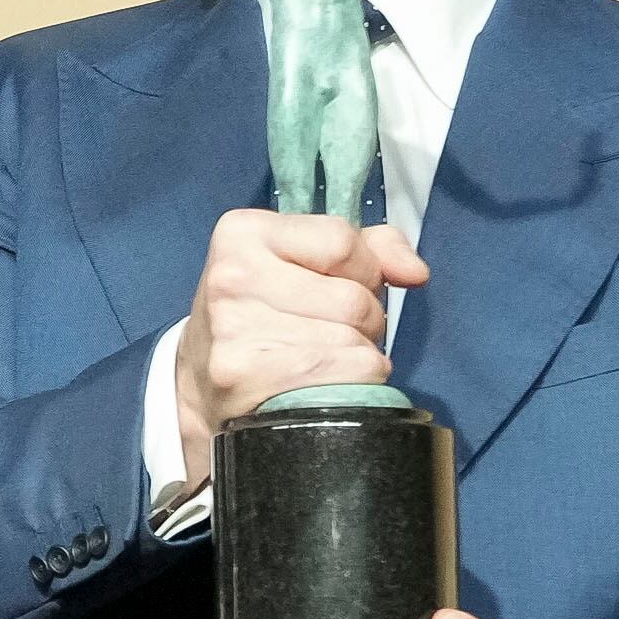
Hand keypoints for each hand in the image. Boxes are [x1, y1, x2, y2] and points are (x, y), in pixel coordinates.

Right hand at [169, 208, 424, 478]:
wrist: (203, 381)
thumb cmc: (267, 313)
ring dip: (357, 356)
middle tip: (332, 331)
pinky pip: (343, 377)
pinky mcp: (243, 376)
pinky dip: (350, 386)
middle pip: (353, 299)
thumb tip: (415, 273)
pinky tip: (319, 384)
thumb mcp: (305, 262)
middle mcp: (232, 276)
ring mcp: (233, 328)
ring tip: (323, 358)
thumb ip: (371, 248)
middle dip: (364, 320)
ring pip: (352, 342)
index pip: (342, 241)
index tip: (343, 286)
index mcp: (244, 232)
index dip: (363, 270)